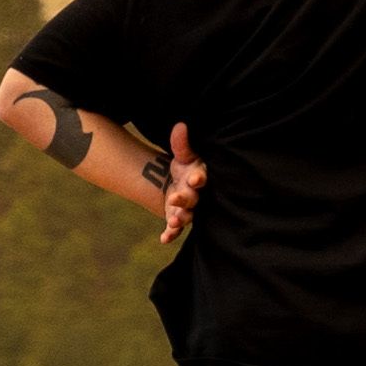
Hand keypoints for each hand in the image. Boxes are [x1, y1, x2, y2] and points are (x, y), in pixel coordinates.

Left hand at [159, 122, 208, 244]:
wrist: (180, 183)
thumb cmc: (186, 167)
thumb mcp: (183, 155)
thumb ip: (181, 143)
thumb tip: (180, 125)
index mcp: (199, 177)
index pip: (201, 178)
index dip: (199, 179)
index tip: (195, 178)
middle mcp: (195, 195)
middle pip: (193, 199)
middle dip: (185, 199)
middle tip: (176, 198)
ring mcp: (187, 209)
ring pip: (186, 216)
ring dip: (180, 219)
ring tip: (173, 221)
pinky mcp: (177, 218)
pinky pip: (175, 229)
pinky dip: (170, 234)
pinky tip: (163, 239)